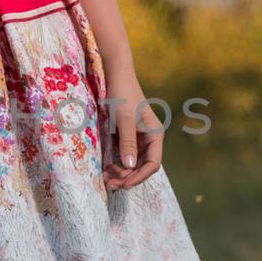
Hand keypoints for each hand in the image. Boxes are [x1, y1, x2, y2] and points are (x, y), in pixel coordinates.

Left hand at [102, 67, 164, 190]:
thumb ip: (127, 143)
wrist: (115, 75)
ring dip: (121, 173)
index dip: (139, 177)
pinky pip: (124, 155)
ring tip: (106, 178)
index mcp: (155, 135)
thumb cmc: (122, 95)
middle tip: (110, 184)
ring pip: (132, 163)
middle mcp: (150, 138)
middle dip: (127, 177)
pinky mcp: (127, 135)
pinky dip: (117, 164)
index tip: (124, 185)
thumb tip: (129, 166)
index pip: (152, 164)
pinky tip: (106, 168)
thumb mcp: (124, 120)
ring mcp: (139, 137)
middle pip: (142, 166)